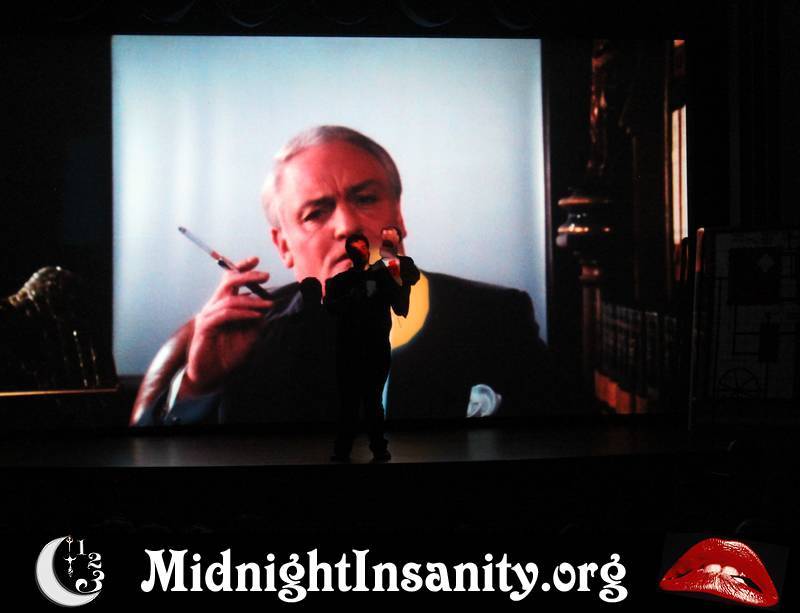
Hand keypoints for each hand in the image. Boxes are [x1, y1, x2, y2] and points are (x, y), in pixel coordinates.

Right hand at [181, 257, 271, 397]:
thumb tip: (270, 308)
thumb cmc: (227, 355)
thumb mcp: (249, 336)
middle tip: (266, 275)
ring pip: (229, 299)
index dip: (240, 267)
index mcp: (223, 305)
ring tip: (267, 305)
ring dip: (251, 300)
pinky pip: (225, 315)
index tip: (255, 260)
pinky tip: (255, 316)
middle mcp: (214, 307)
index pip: (229, 280)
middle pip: (227, 282)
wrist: (210, 374)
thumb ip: (256, 321)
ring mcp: (208, 316)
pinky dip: (242, 314)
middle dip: (247, 275)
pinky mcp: (205, 328)